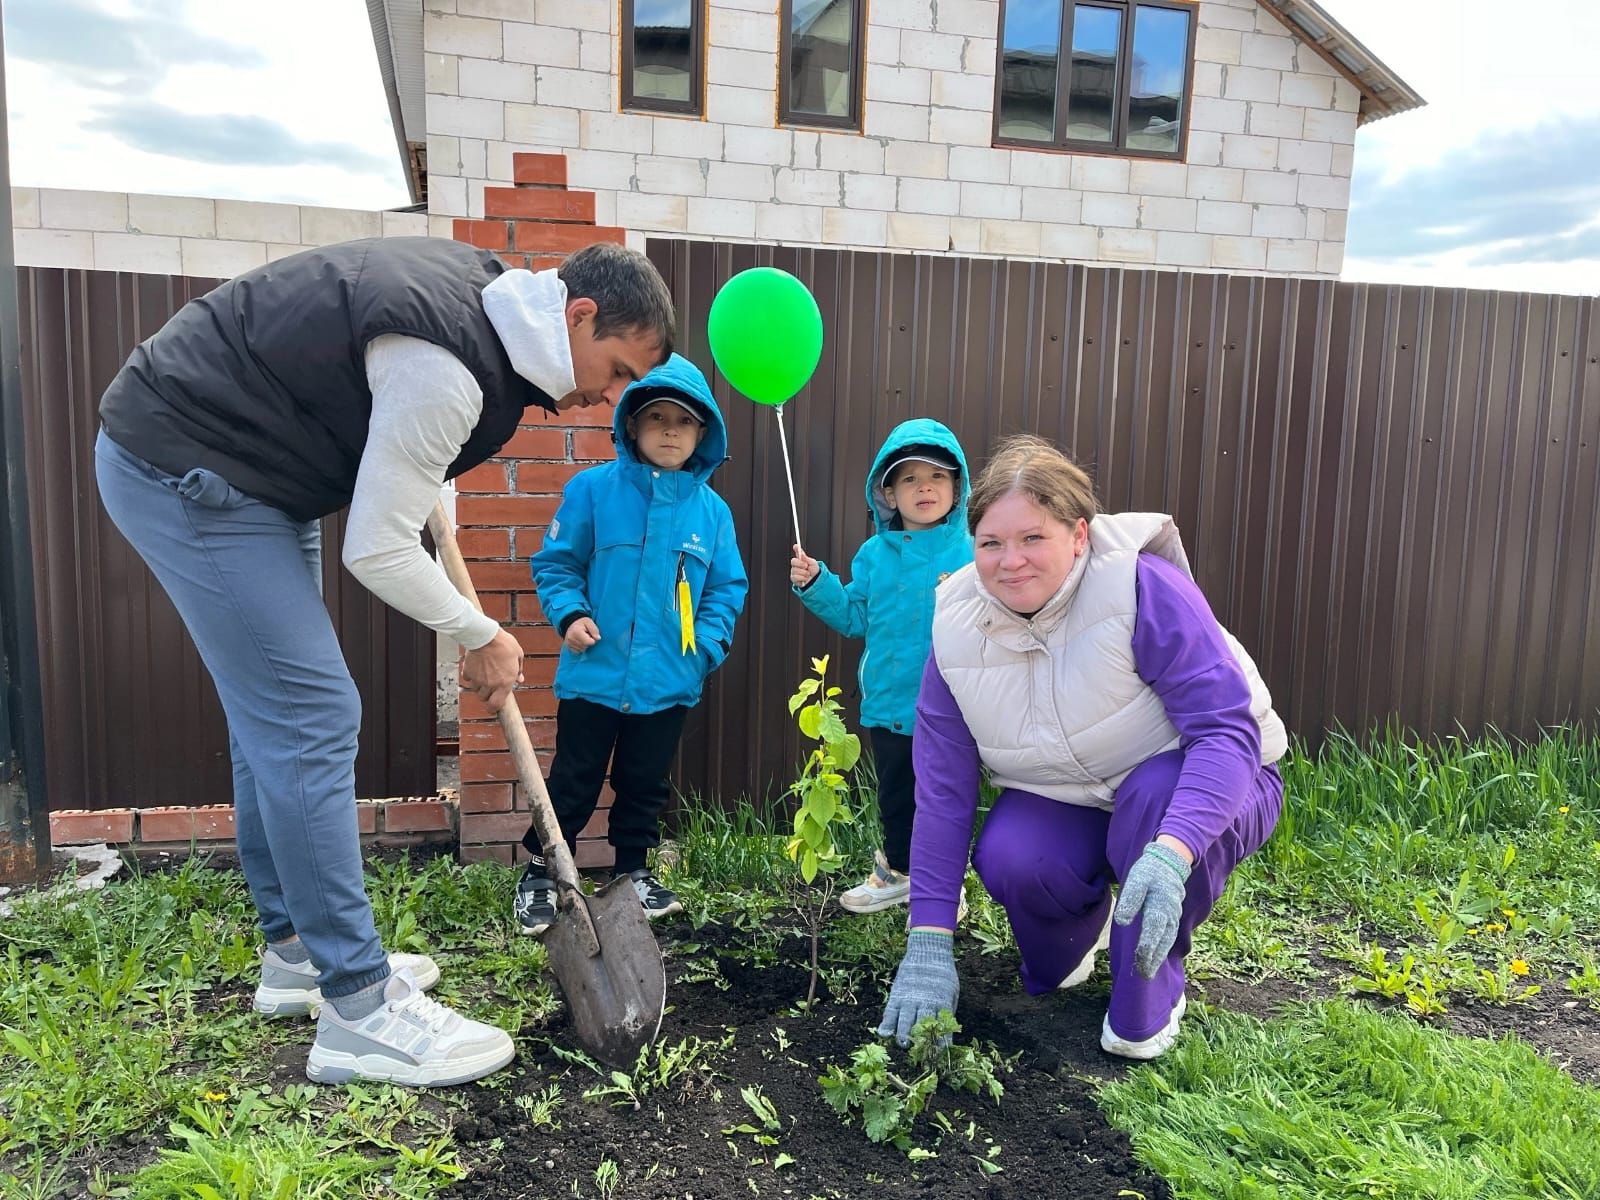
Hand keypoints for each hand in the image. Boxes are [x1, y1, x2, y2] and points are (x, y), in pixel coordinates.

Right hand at [461, 629, 523, 710]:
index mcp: (505, 683)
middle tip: (490, 684)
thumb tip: (520, 679)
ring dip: (479, 685)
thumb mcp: (518, 655)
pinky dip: (471, 675)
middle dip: (486, 694)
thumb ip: (518, 670)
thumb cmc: (504, 644)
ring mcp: (478, 679)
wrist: (485, 635)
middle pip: (484, 698)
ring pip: (476, 689)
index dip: (493, 708)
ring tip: (484, 673)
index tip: (492, 706)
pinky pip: (468, 679)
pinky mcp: (468, 672)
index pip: (495, 705)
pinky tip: (476, 666)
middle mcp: (490, 684)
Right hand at [564, 617, 600, 652]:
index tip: (590, 634)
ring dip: (585, 645)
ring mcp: (569, 644)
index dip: (593, 639)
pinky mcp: (568, 648)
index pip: (589, 642)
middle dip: (588, 642)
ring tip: (582, 638)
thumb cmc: (581, 623)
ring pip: (582, 650)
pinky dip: (580, 648)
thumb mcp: (589, 622)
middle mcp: (571, 639)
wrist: (570, 624)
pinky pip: (578, 652)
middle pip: (586, 647)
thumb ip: (594, 629)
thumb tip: (598, 638)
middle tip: (586, 636)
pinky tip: (579, 642)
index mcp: (576, 632)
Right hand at [789, 545, 819, 587]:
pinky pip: (795, 577)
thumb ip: (806, 558)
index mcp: (801, 559)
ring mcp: (794, 571)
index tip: (796, 546)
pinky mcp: (793, 578)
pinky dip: (802, 578)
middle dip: (800, 564)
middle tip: (806, 566)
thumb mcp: (812, 563)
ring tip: (807, 574)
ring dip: (804, 573)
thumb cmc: (814, 571)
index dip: (796, 548)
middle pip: (793, 561)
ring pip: (795, 570)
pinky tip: (804, 578)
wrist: (815, 580)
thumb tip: (801, 553)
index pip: (797, 552)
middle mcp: (796, 564)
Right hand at [876, 930, 958, 1045]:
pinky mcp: (897, 995)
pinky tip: (884, 1034)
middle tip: (920, 1053)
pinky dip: (886, 1023)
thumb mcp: (951, 992)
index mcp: (942, 1003)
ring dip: (903, 1035)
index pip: (943, 1028)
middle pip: (921, 1026)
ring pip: (904, 1021)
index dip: (941, 1044)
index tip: (940, 1058)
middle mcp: (925, 1002)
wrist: (928, 950)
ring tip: (903, 1045)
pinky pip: (890, 1012)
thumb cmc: (942, 974)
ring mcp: (909, 998)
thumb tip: (945, 1032)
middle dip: (921, 1042)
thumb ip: (946, 1011)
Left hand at [1113, 840, 1192, 978]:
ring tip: (1149, 971)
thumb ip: (1130, 900)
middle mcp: (1169, 915)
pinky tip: (1156, 956)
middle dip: (1153, 959)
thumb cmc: (1149, 871)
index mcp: (1159, 906)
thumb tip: (1122, 921)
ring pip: (1167, 941)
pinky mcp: (1173, 916)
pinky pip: (1169, 936)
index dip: (1146, 948)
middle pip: (1162, 942)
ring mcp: (1173, 916)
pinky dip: (1163, 948)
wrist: (1169, 862)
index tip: (1139, 962)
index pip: (1153, 932)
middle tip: (1143, 975)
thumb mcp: (1137, 880)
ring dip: (1158, 957)